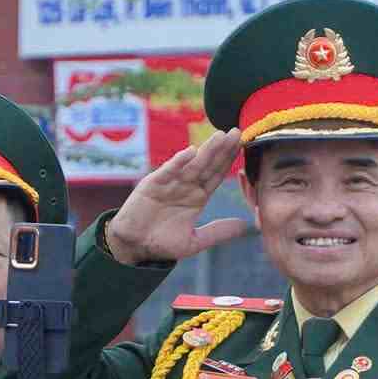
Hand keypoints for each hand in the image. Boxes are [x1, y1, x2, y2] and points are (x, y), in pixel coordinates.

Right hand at [103, 129, 250, 265]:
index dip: (229, 161)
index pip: (217, 175)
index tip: (244, 146)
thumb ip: (217, 232)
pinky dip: (178, 162)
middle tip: (237, 132)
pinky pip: (168, 171)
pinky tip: (191, 152)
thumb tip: (244, 226)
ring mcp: (170, 183)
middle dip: (222, 149)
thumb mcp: (194, 241)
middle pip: (208, 165)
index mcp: (197, 197)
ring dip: (206, 150)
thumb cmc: (162, 244)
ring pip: (192, 164)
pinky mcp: (153, 185)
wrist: (134, 246)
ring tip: (220, 136)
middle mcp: (186, 186)